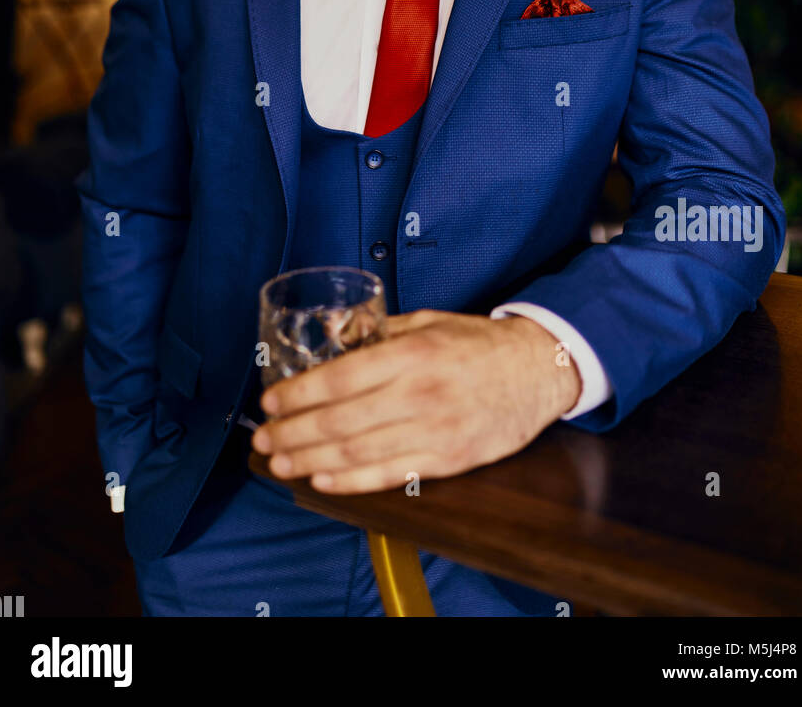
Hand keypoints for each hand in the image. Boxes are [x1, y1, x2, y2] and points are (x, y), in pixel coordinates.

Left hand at [250, 310, 580, 494]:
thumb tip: (334, 332)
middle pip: (340, 421)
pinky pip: (391, 475)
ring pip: (358, 452)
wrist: (537, 371)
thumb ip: (380, 330)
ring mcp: (434, 431)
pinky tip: (323, 478)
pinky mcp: (448, 460)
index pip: (340, 378)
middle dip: (294, 432)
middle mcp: (420, 394)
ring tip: (281, 461)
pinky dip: (352, 481)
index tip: (271, 402)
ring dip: (311, 459)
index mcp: (412, 354)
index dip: (298, 393)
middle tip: (264, 439)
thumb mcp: (428, 321)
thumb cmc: (479, 343)